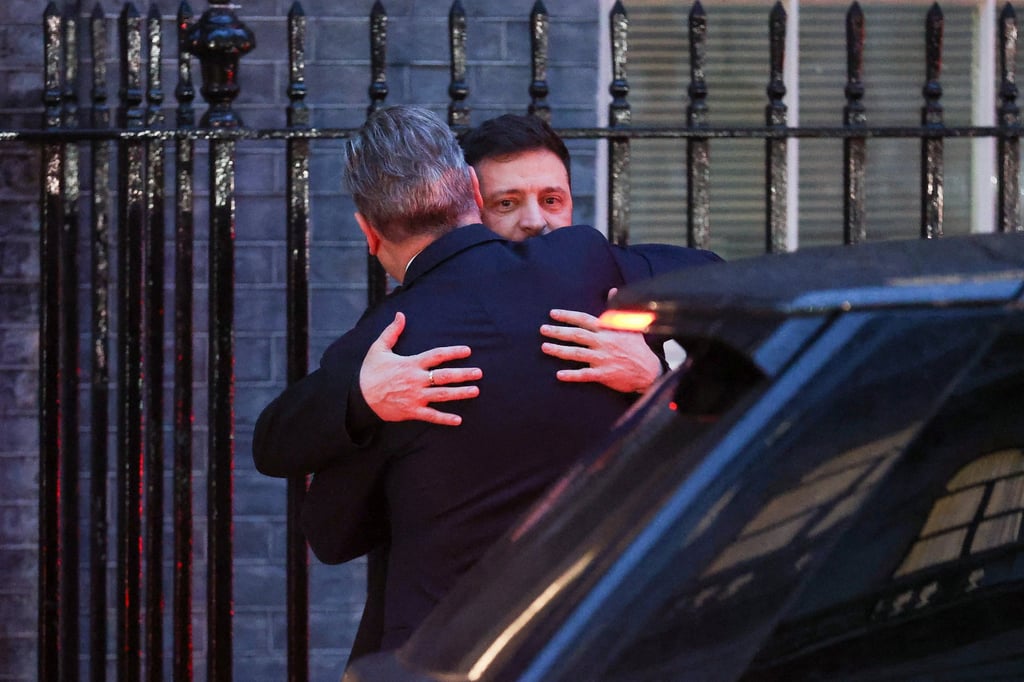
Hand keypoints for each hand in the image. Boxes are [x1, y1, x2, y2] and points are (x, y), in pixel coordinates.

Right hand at [360, 312, 481, 425]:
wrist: (359, 397)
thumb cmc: (370, 372)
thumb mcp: (379, 348)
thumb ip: (392, 331)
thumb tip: (400, 315)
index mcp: (411, 363)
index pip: (437, 355)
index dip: (453, 352)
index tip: (467, 351)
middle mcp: (416, 380)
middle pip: (445, 376)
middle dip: (463, 374)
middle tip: (479, 373)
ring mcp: (415, 396)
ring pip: (443, 395)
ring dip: (460, 393)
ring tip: (476, 391)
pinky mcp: (412, 411)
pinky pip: (432, 416)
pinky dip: (445, 418)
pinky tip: (459, 420)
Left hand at [540, 303, 661, 393]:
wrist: (649, 371)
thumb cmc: (637, 348)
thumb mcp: (630, 324)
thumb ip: (617, 308)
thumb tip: (613, 290)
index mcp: (607, 330)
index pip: (584, 319)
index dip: (568, 316)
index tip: (553, 314)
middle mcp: (603, 343)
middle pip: (577, 335)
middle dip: (558, 332)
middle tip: (543, 329)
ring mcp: (603, 359)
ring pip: (577, 354)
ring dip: (560, 351)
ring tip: (545, 348)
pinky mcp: (604, 374)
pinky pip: (584, 375)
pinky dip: (572, 375)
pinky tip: (559, 375)